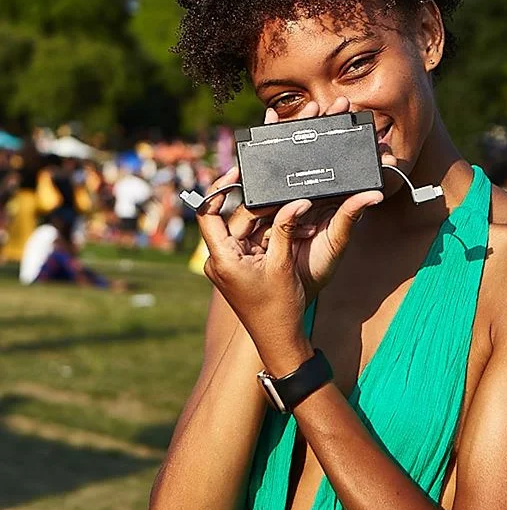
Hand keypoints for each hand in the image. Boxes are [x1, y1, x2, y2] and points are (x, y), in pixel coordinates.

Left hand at [196, 99, 382, 371]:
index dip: (217, 189)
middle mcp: (218, 260)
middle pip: (231, 218)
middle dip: (255, 204)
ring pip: (243, 228)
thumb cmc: (278, 307)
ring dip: (265, 219)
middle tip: (279, 190)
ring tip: (290, 209)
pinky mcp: (238, 269)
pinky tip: (286, 224)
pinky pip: (249, 241)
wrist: (279, 339)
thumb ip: (284, 228)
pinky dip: (265, 232)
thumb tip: (296, 201)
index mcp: (221, 258)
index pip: (207, 213)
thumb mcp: (282, 263)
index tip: (234, 171)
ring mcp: (227, 265)